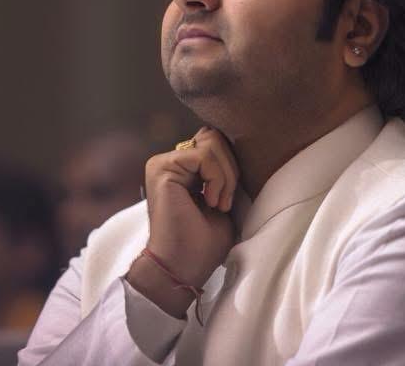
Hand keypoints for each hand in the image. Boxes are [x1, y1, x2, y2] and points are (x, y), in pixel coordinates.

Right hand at [126, 126, 238, 316]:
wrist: (183, 268)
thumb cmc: (204, 243)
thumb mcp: (223, 198)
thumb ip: (223, 170)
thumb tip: (242, 143)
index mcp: (182, 168)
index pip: (214, 142)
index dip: (230, 165)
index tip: (227, 201)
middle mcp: (169, 162)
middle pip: (214, 136)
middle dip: (230, 167)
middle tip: (224, 202)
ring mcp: (163, 163)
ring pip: (211, 142)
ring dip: (225, 176)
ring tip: (218, 204)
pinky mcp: (162, 169)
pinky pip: (203, 156)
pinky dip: (217, 179)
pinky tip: (211, 202)